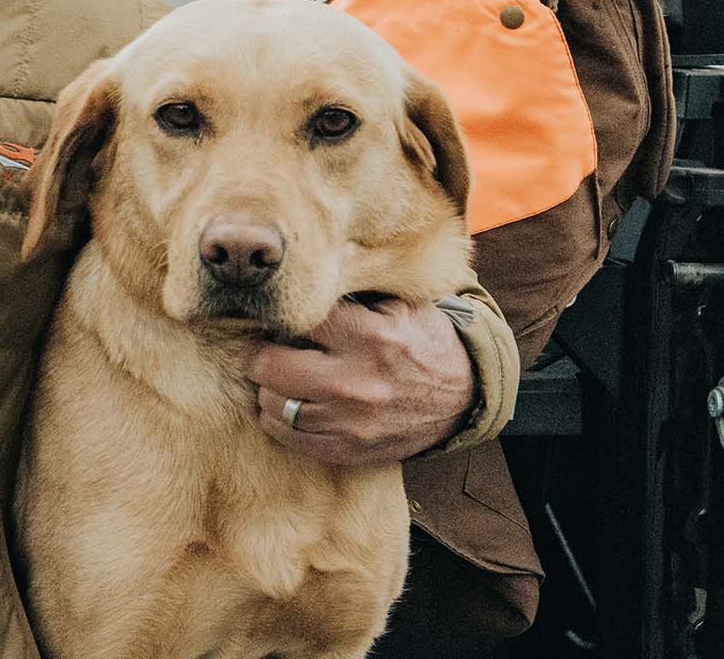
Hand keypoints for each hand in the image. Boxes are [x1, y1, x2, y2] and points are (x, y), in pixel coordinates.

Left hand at [247, 296, 473, 466]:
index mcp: (369, 336)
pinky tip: (289, 404)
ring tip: (280, 377)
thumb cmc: (425, 343)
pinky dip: (279, 420)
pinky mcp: (350, 450)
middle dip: (259, 353)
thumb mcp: (402, 305)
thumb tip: (308, 272)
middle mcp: (356, 381)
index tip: (276, 318)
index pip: (297, 320)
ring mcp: (351, 422)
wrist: (464, 399)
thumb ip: (357, 291)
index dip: (280, 317)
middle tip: (263, 348)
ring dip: (269, 388)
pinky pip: (289, 437)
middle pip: (269, 366)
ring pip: (273, 404)